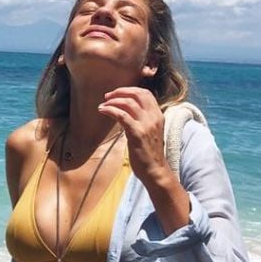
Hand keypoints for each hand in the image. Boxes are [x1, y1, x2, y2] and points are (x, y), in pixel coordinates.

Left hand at [99, 87, 189, 232]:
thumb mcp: (148, 132)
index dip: (130, 90)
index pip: (145, 93)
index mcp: (158, 115)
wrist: (155, 170)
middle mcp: (154, 117)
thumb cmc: (148, 153)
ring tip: (103, 105)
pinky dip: (110, 110)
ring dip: (113, 101)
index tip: (117, 93)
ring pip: (128, 102)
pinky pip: (122, 115)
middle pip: (137, 94)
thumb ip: (141, 120)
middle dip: (120, 92)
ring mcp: (146, 125)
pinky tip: (102, 111)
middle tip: (107, 96)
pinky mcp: (137, 133)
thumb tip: (125, 111)